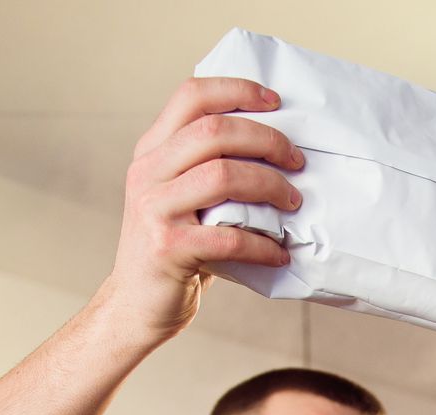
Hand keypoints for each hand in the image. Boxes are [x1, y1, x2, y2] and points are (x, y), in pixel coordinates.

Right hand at [98, 77, 304, 347]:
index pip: (191, 97)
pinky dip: (263, 245)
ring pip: (222, 176)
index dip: (236, 90)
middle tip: (297, 162)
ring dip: (270, 187)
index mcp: (152, 150)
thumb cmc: (176, 248)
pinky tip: (279, 253)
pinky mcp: (167, 249)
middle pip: (214, 132)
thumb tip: (278, 145)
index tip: (275, 102)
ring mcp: (153, 209)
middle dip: (267, 141)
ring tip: (293, 204)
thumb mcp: (181, 196)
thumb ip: (206, 166)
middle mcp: (147, 172)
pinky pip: (228, 238)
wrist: (137, 304)